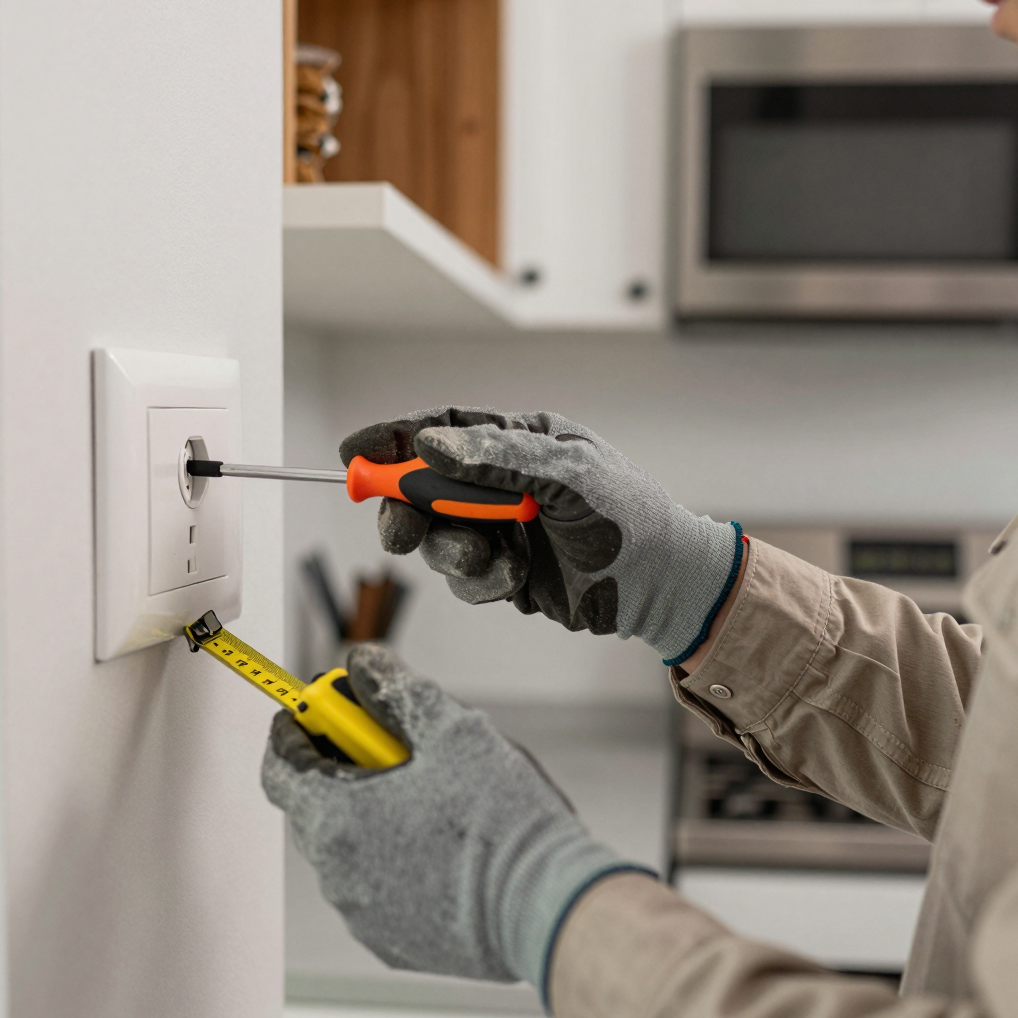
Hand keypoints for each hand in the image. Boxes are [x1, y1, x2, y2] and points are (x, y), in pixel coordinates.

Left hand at [262, 643, 647, 998]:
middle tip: (386, 741)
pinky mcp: (394, 945)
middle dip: (341, 768)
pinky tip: (445, 844)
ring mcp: (364, 916)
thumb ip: (397, 689)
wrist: (551, 910)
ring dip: (372, 816)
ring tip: (431, 796)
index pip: (280, 767)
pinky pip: (377, 890)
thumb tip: (365, 664)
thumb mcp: (452, 730)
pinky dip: (394, 861)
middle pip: (315, 806)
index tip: (316, 712)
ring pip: (349, 849)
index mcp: (337, 819)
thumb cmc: (502, 825)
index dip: (294, 731)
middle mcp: (337, 875)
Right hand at [340, 408, 742, 664]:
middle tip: (401, 531)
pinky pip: (465, 577)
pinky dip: (481, 582)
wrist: (663, 587)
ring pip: (441, 537)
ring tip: (490, 561)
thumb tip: (433, 444)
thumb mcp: (568, 475)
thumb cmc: (631, 519)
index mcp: (523, 441)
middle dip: (409, 509)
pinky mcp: (508, 572)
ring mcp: (505, 527)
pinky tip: (513, 581)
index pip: (445, 429)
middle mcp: (507, 481)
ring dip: (454, 553)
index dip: (395, 439)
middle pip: (427, 487)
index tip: (355, 453)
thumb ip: (499, 458)